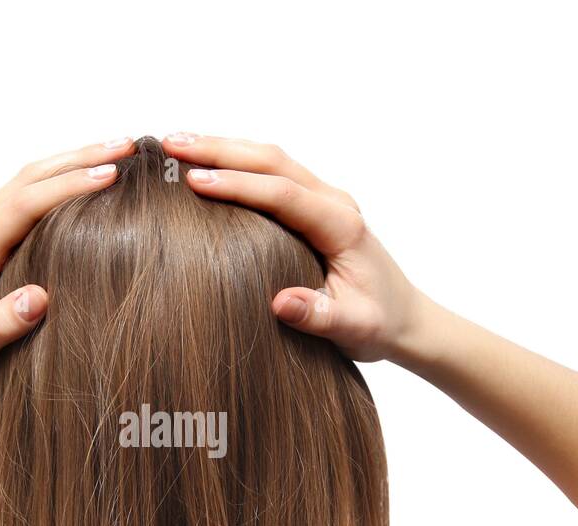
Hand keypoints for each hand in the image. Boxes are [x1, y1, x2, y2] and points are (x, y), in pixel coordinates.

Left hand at [0, 138, 134, 398]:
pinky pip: (28, 197)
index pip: (25, 204)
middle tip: (128, 147)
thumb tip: (40, 298)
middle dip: (80, 158)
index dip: (69, 187)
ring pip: (30, 181)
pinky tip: (88, 180)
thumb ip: (3, 324)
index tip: (111, 176)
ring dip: (73, 162)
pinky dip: (61, 180)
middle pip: (30, 178)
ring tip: (119, 152)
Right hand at [162, 133, 421, 363]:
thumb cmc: (379, 323)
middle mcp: (333, 202)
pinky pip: (272, 173)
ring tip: (176, 145)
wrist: (406, 319)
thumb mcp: (353, 328)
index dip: (236, 185)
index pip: (281, 193)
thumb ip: (319, 316)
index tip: (194, 182)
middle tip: (171, 144)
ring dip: (224, 148)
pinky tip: (207, 163)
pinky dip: (237, 161)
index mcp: (341, 225)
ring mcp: (324, 199)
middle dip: (219, 149)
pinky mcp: (313, 206)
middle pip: (271, 160)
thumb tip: (280, 304)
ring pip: (270, 159)